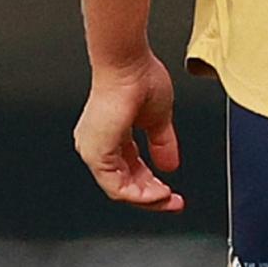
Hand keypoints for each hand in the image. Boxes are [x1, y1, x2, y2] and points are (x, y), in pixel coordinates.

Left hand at [73, 50, 184, 209]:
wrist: (128, 64)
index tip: (172, 192)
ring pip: (119, 189)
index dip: (152, 184)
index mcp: (110, 135)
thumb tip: (170, 165)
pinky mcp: (97, 154)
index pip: (130, 171)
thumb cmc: (137, 77)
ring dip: (147, 198)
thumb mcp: (158, 119)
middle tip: (173, 202)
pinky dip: (139, 194)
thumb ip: (162, 143)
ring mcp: (94, 150)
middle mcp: (97, 145)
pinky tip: (158, 194)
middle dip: (152, 196)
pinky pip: (116, 187)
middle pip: (124, 184)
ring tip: (168, 199)